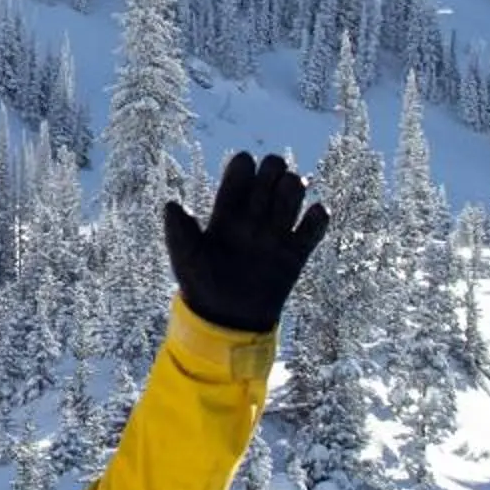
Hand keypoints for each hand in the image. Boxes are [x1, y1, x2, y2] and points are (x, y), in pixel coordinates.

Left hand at [164, 151, 329, 334]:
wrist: (229, 322)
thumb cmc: (202, 288)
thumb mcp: (186, 259)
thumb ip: (179, 232)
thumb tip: (171, 204)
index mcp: (227, 211)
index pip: (242, 169)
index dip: (244, 167)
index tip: (241, 183)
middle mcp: (254, 215)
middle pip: (273, 169)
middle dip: (274, 172)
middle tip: (265, 198)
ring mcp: (277, 231)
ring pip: (296, 188)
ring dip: (294, 190)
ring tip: (282, 215)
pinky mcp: (297, 252)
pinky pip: (317, 222)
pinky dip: (318, 216)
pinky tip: (307, 224)